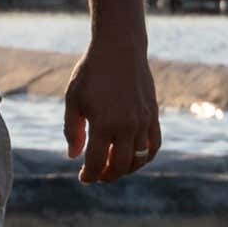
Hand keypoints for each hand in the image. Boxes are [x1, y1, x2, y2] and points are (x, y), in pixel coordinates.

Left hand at [63, 41, 162, 183]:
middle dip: (107, 176)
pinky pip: (154, 145)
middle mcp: (127, 125)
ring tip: (112, 166)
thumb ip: (73, 129)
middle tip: (97, 176)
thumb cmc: (91, 72)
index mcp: (103, 123)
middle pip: (119, 166)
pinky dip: (146, 157)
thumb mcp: (73, 99)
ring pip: (139, 159)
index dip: (89, 175)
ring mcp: (144, 121)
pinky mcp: (153, 115)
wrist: (120, 48)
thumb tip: (74, 156)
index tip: (83, 178)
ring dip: (126, 169)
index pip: (96, 162)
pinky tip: (134, 158)